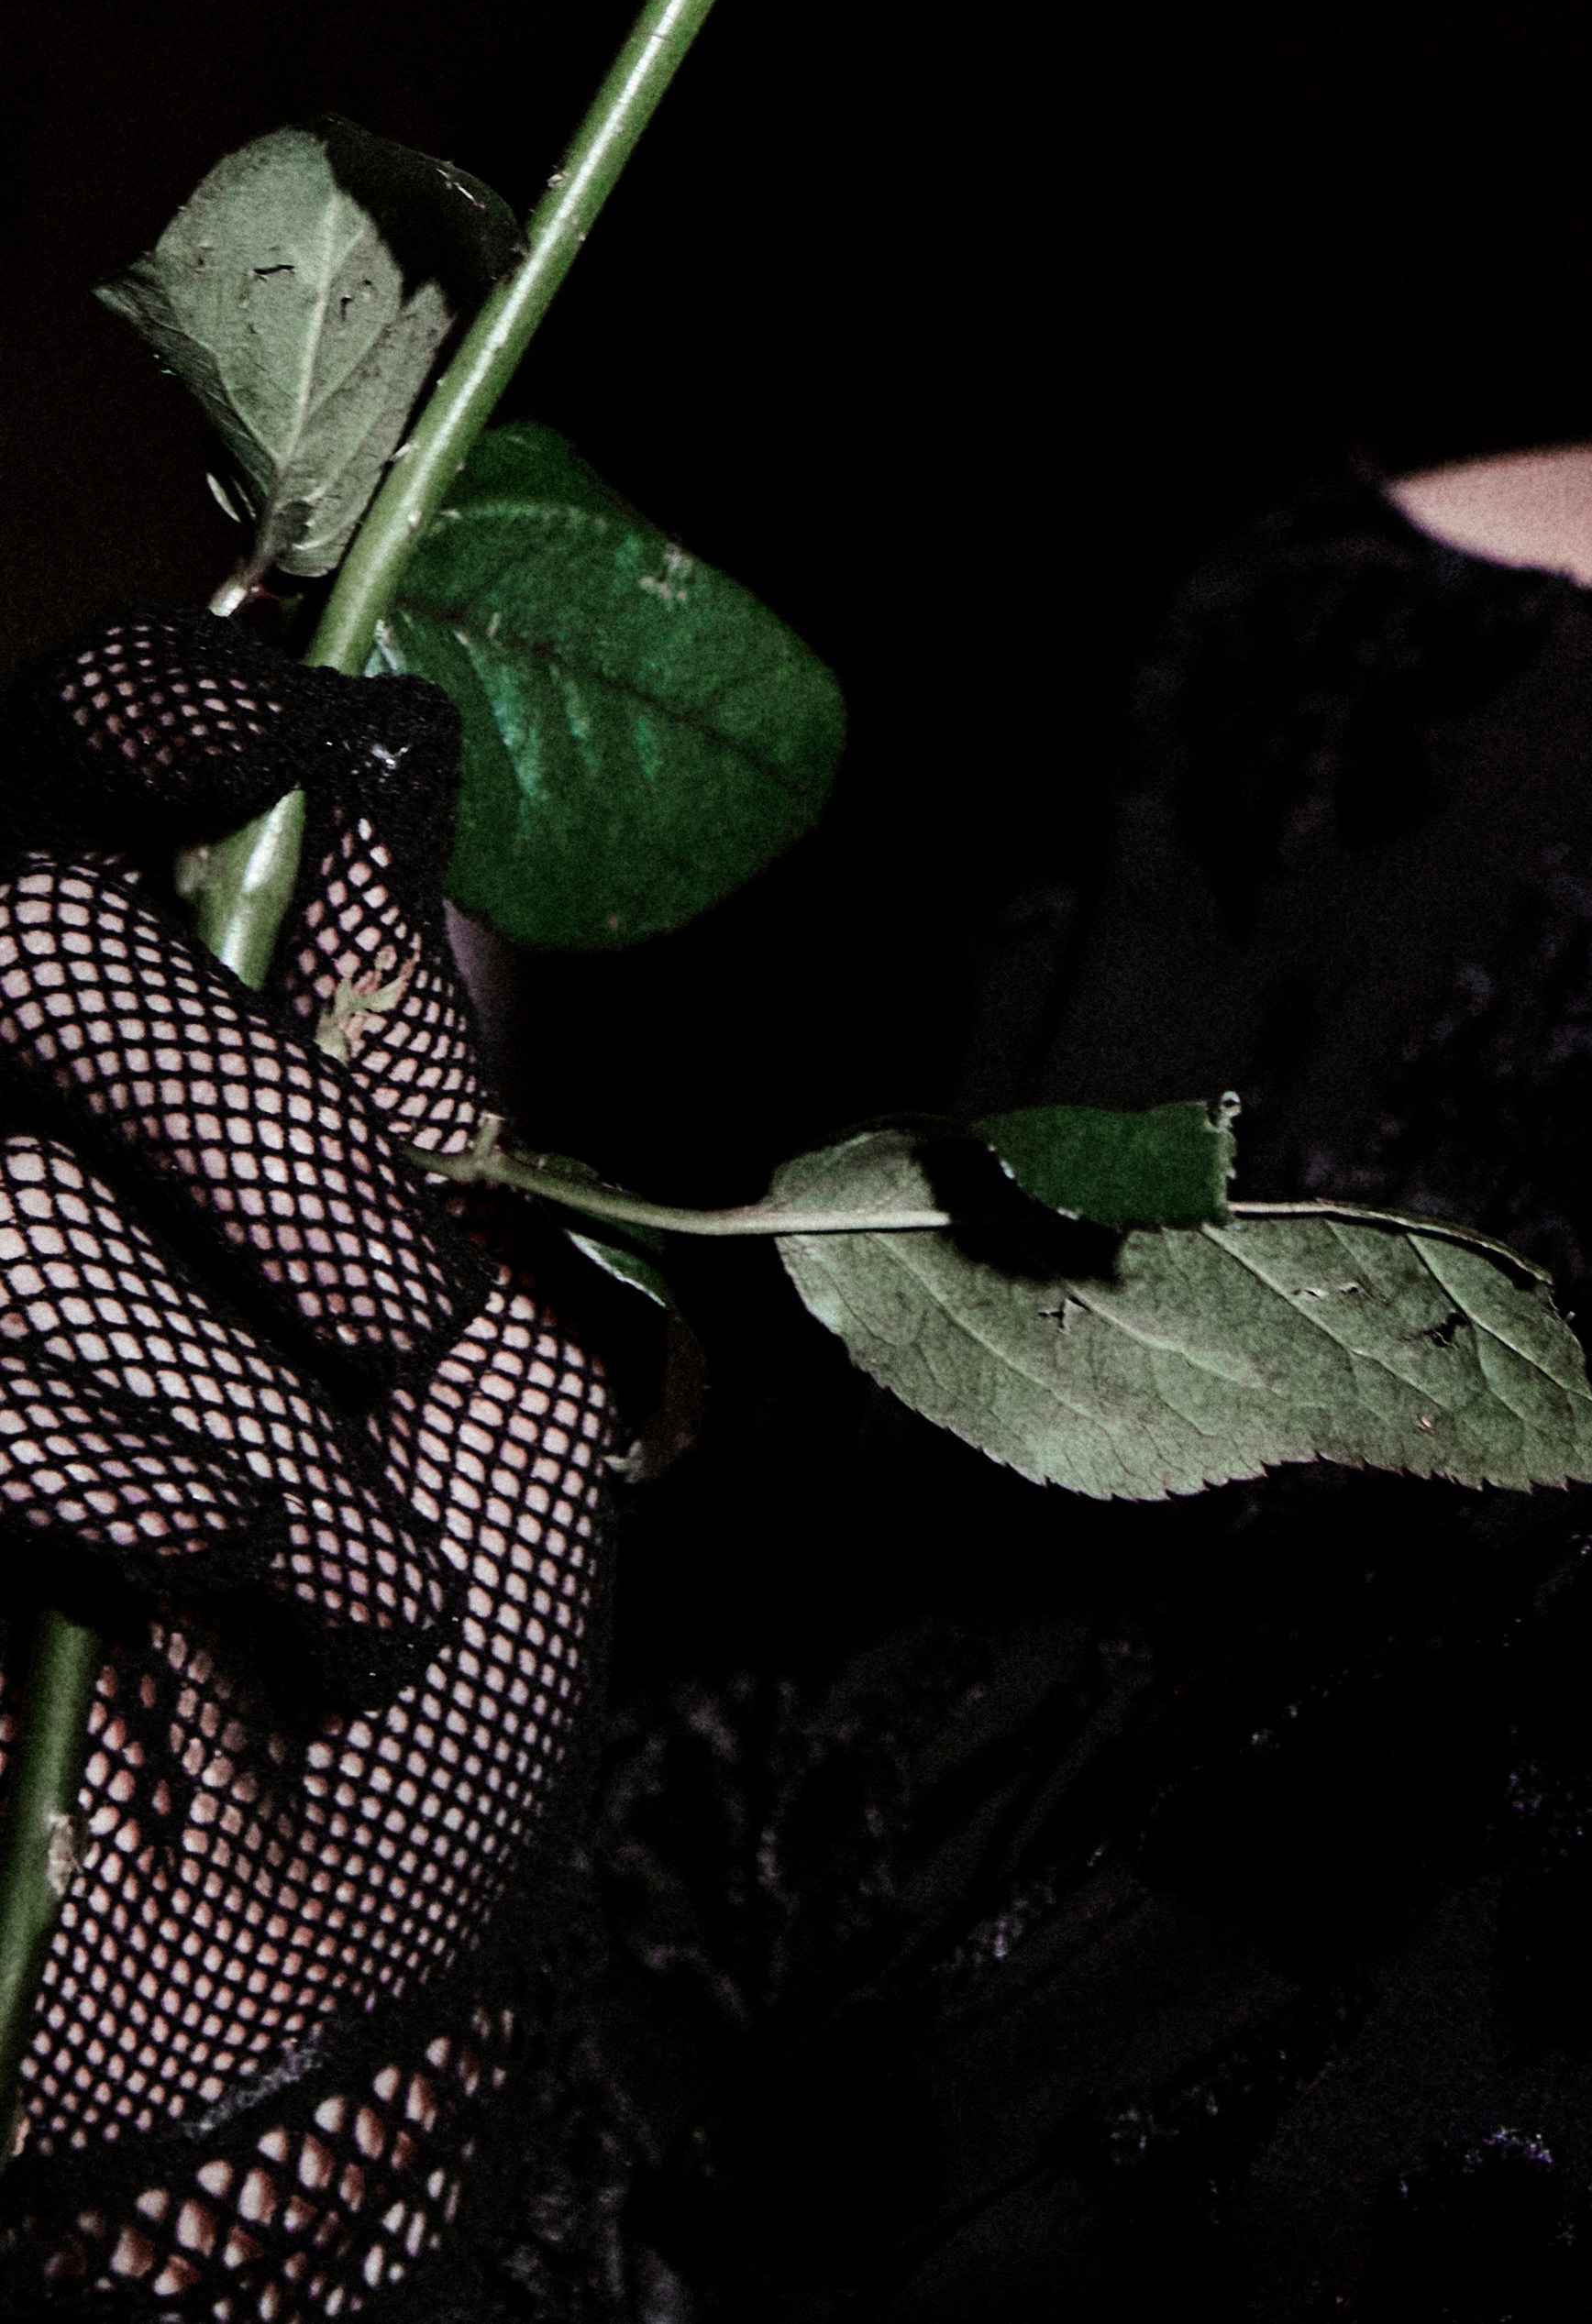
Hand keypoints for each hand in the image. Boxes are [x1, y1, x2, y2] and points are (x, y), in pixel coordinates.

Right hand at [0, 621, 615, 2281]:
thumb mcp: (480, 1287)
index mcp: (139, 1039)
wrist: (314, 1955)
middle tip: (401, 1315)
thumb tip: (391, 759)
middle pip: (36, 931)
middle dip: (251, 1118)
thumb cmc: (428, 1602)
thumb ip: (406, 1038)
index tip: (317, 722)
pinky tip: (207, 1546)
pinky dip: (87, 1446)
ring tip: (328, 1532)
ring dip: (208, 1349)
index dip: (173, 702)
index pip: (85, 742)